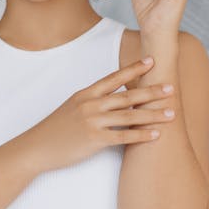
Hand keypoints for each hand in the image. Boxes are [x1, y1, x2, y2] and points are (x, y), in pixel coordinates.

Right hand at [23, 57, 174, 173]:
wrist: (36, 147)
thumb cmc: (55, 129)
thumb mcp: (72, 107)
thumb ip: (91, 101)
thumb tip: (111, 98)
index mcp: (85, 94)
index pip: (114, 78)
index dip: (134, 69)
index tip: (151, 61)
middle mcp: (90, 104)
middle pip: (127, 96)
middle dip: (151, 91)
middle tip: (171, 87)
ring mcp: (92, 121)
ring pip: (129, 115)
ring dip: (153, 114)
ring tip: (172, 113)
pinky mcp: (93, 139)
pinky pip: (123, 136)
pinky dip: (141, 135)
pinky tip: (156, 135)